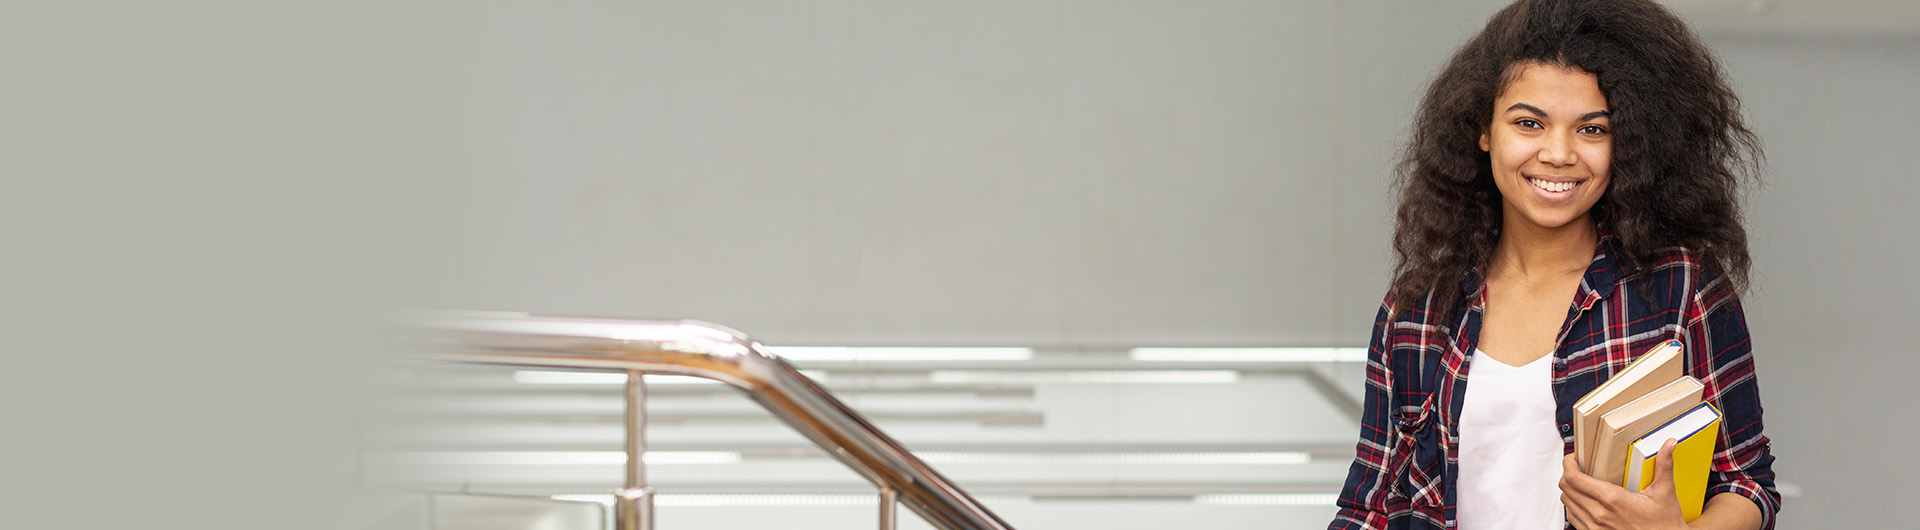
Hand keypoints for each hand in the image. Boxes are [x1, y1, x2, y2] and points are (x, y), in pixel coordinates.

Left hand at [1559, 439, 1687, 529]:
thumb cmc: (1664, 524)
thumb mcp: (1664, 492)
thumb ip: (1664, 466)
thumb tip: (1668, 445)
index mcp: (1612, 499)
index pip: (1574, 478)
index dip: (1568, 464)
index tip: (1573, 458)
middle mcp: (1599, 514)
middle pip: (1566, 488)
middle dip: (1568, 474)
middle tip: (1578, 467)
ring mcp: (1594, 527)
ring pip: (1567, 503)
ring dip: (1571, 491)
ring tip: (1582, 483)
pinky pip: (1572, 518)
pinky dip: (1575, 507)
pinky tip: (1587, 501)